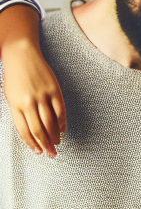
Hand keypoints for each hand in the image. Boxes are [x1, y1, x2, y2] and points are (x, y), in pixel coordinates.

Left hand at [1, 35, 65, 157]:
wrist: (21, 54)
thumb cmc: (15, 76)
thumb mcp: (11, 95)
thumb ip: (20, 113)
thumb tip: (32, 131)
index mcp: (16, 104)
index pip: (25, 130)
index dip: (32, 143)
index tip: (38, 151)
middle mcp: (29, 101)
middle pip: (39, 129)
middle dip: (45, 144)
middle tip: (51, 154)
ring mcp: (42, 96)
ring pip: (51, 122)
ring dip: (55, 136)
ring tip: (58, 144)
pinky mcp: (54, 90)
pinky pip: (60, 110)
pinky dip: (62, 122)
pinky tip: (62, 129)